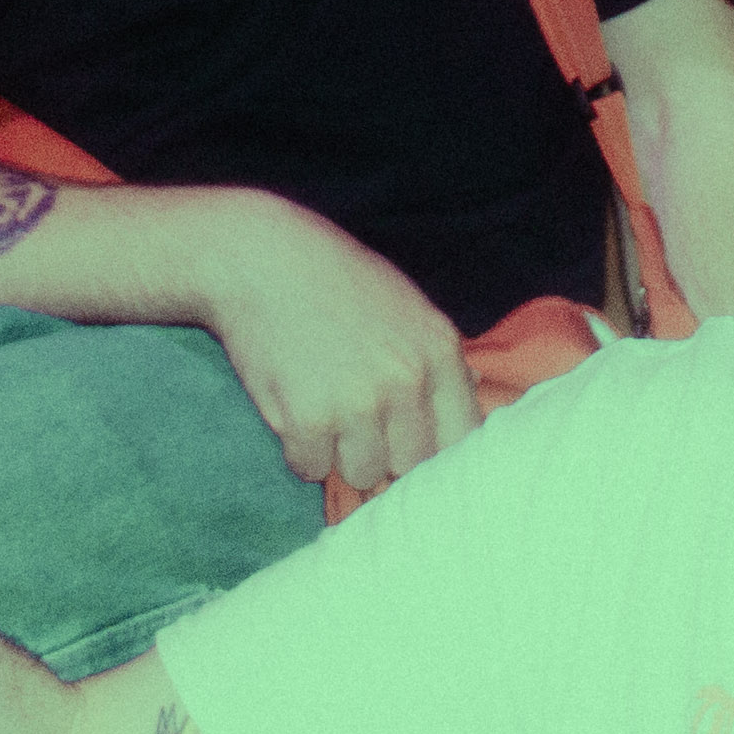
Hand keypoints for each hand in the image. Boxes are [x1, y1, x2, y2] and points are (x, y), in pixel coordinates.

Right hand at [193, 195, 476, 497]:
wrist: (259, 259)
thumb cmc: (335, 279)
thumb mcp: (406, 305)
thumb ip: (440, 357)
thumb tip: (474, 392)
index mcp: (439, 351)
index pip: (462, 438)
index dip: (435, 448)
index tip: (410, 443)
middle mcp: (406, 381)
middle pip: (411, 465)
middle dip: (385, 453)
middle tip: (356, 420)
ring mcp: (357, 404)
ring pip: (363, 474)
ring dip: (340, 454)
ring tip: (324, 407)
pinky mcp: (307, 420)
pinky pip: (311, 469)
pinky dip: (300, 450)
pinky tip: (294, 408)